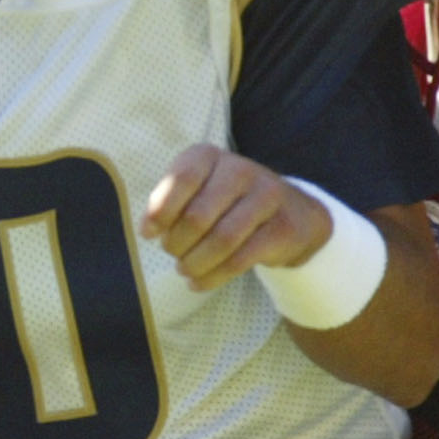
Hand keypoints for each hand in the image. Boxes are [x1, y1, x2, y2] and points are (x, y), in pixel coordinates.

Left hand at [141, 145, 328, 290]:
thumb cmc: (226, 203)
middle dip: (177, 244)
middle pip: (197, 216)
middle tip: (173, 255)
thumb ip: (168, 204)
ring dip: (194, 264)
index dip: (160, 212)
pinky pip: (240, 260)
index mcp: (210, 155)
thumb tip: (148, 230)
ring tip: (185, 270)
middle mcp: (240, 169)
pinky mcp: (282, 228)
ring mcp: (266, 197)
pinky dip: (213, 277)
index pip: (181, 179)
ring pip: (221, 240)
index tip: (149, 234)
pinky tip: (199, 283)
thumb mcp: (195, 191)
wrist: (290, 212)